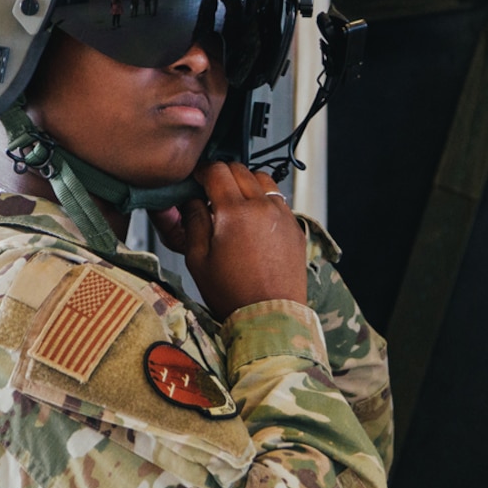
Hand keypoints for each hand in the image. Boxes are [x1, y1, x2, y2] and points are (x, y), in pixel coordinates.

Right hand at [163, 162, 306, 319]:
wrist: (270, 318)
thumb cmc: (233, 294)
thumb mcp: (198, 259)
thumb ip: (193, 222)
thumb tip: (191, 201)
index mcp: (235, 212)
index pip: (217, 171)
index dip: (202, 171)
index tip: (196, 178)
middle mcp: (263, 207)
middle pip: (240, 170)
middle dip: (222, 174)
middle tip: (210, 190)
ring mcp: (283, 215)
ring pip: (262, 179)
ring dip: (245, 182)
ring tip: (233, 202)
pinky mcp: (295, 228)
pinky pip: (278, 199)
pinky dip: (264, 199)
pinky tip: (253, 218)